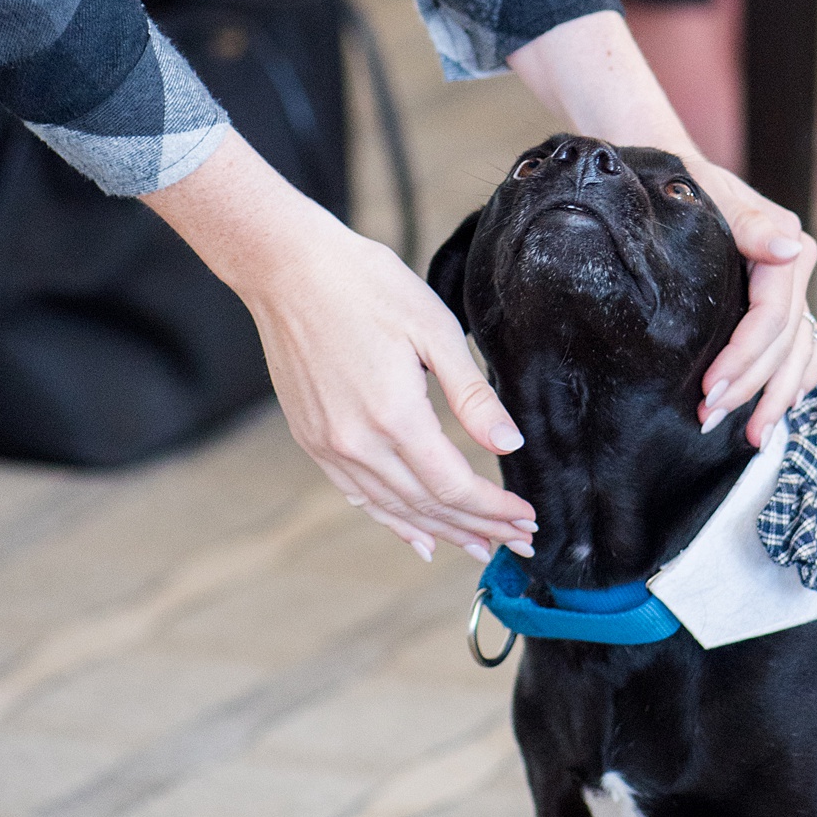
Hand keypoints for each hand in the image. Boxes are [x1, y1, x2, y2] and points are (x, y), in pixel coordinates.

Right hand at [146, 135, 535, 563]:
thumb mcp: (434, 328)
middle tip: (520, 543)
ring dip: (441, 532)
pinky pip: (359, 495)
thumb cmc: (365, 285)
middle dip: (479, 528)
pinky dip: (393, 521)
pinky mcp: (312, 440)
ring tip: (479, 547)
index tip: (528, 520)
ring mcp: (328, 446)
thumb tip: (509, 444)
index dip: (495, 510)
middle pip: (428, 506)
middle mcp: (356, 443)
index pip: (455, 486)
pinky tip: (417, 538)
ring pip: (394, 508)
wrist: (288, 269)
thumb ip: (472, 395)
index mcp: (394, 416)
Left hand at [689, 159, 816, 443]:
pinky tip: (782, 408)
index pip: (773, 317)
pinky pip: (805, 349)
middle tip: (712, 419)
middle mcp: (798, 271)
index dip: (745, 359)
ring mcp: (794, 290)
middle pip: (786, 344)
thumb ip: (750, 224)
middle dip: (753, 388)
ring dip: (779, 397)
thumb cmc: (690, 183)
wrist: (682, 174)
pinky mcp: (784, 303)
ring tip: (753, 435)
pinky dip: (798, 380)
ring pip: (801, 354)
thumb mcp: (712, 194)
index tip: (711, 390)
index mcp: (787, 248)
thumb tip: (788, 249)